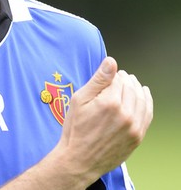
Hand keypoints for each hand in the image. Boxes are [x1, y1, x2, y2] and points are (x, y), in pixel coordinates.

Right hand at [0, 56, 152, 189]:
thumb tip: (111, 62)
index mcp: (110, 102)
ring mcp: (134, 127)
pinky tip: (143, 97)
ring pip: (142, 100)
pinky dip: (147, 103)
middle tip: (120, 77)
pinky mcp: (138, 137)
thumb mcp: (79, 100)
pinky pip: (148, 114)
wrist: (79, 159)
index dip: (114, 75)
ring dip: (137, 89)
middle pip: (132, 88)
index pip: (119, 79)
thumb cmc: (75, 129)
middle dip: (126, 80)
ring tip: (131, 84)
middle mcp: (126, 114)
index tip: (111, 74)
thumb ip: (98, 80)